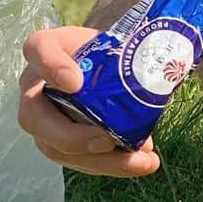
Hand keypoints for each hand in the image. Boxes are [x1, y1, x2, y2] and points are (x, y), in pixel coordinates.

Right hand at [18, 25, 159, 176]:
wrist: (106, 64)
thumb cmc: (108, 48)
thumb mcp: (115, 37)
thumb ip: (130, 49)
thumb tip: (168, 76)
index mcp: (44, 50)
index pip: (39, 50)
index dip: (52, 67)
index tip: (75, 82)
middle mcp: (34, 87)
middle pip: (35, 118)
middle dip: (73, 136)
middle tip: (108, 141)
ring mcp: (43, 119)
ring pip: (57, 148)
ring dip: (99, 160)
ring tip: (139, 162)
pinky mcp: (60, 141)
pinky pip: (78, 158)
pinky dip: (110, 164)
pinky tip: (140, 163)